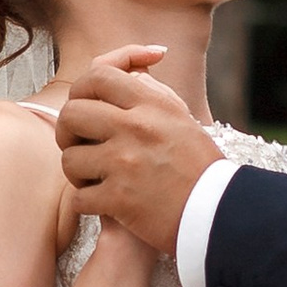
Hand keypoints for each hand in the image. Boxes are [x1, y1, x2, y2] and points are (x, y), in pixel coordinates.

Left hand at [56, 51, 216, 254]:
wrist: (218, 212)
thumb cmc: (199, 166)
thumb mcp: (181, 117)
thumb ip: (152, 93)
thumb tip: (128, 73)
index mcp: (152, 104)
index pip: (98, 76)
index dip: (83, 90)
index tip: (88, 105)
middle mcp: (136, 128)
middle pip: (71, 113)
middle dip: (68, 131)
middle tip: (80, 144)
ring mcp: (124, 163)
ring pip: (69, 158)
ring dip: (77, 171)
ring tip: (94, 177)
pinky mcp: (119, 199)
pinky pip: (79, 198)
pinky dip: (86, 203)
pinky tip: (102, 203)